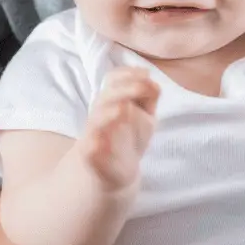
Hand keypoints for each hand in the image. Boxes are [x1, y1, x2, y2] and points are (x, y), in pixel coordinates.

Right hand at [82, 67, 159, 190]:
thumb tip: (154, 84)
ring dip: (108, 113)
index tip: (146, 73)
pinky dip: (95, 143)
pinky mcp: (91, 155)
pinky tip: (101, 142)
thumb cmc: (130, 137)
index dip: (127, 73)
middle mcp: (100, 113)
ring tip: (122, 109)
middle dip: (125, 89)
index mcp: (112, 100)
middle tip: (143, 87)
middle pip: (106, 96)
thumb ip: (149, 98)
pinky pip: (89, 147)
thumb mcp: (146, 114)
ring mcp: (94, 134)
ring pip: (96, 119)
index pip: (113, 79)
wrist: (115, 171)